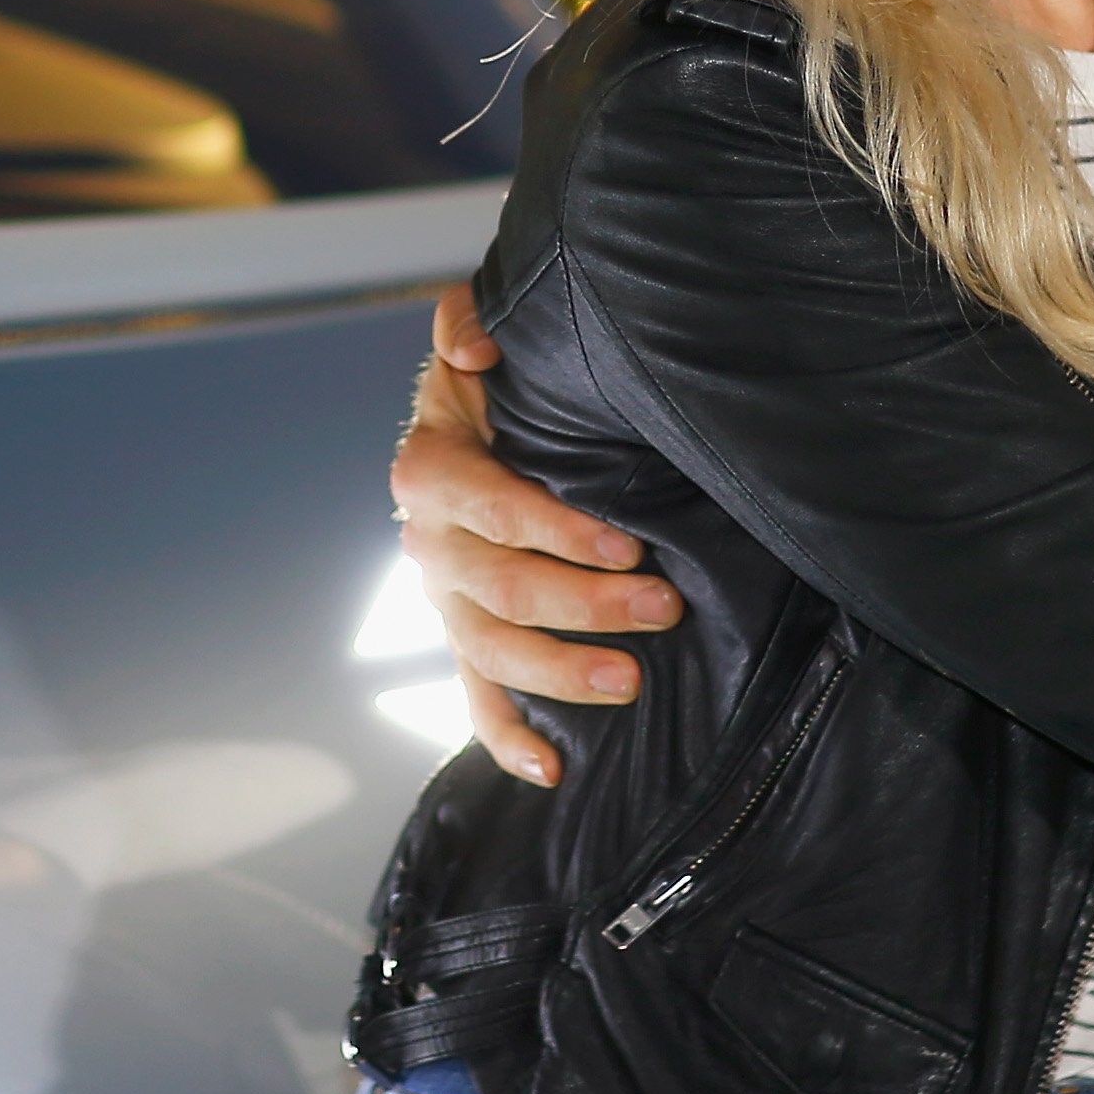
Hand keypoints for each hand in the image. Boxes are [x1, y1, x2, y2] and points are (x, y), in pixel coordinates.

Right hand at [393, 284, 684, 787]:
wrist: (473, 428)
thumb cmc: (494, 388)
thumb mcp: (475, 343)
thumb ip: (467, 323)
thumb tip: (479, 345)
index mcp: (431, 473)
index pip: (495, 512)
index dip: (560, 535)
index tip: (630, 548)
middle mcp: (428, 544)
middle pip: (502, 591)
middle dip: (586, 606)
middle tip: (664, 608)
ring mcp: (444, 601)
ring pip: (492, 651)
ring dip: (559, 673)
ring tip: (631, 681)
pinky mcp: (464, 637)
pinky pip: (475, 697)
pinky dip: (505, 738)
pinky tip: (551, 769)